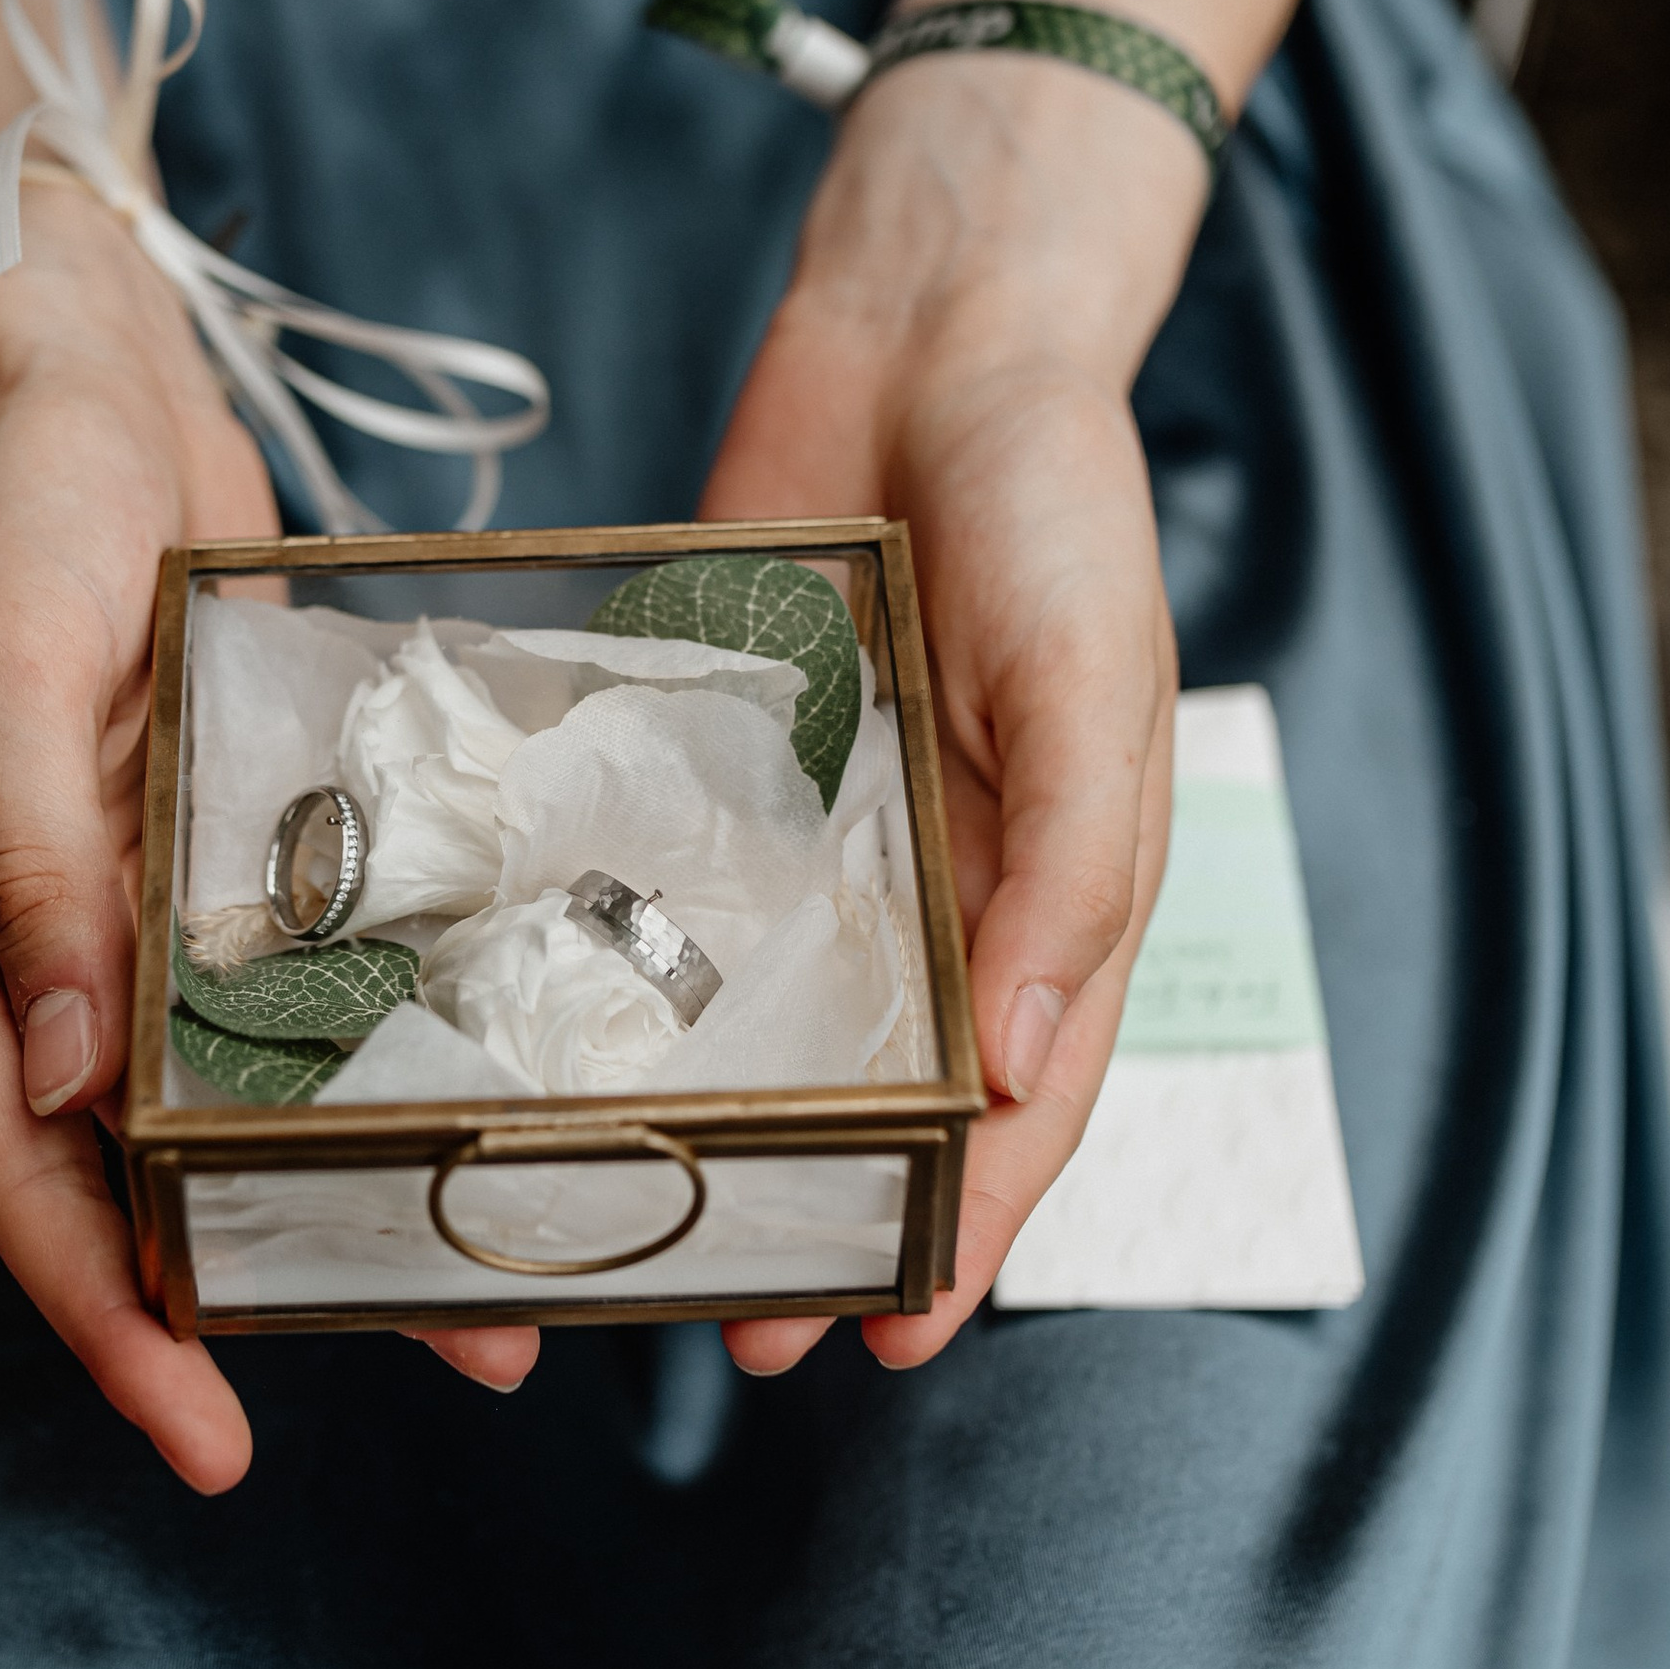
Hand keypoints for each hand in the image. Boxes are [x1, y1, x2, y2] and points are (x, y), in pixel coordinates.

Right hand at [0, 191, 534, 1494]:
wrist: (76, 364)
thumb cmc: (19, 504)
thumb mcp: (8, 672)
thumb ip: (35, 869)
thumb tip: (72, 1088)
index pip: (32, 1178)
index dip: (113, 1322)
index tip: (213, 1443)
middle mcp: (58, 942)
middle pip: (151, 1173)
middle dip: (276, 1294)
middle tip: (459, 1360)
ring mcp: (146, 893)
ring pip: (240, 1092)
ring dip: (354, 1187)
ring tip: (509, 1263)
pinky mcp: (228, 832)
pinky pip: (296, 976)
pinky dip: (371, 1051)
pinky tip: (479, 1084)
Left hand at [698, 52, 1198, 1375]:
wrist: (934, 332)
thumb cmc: (1055, 501)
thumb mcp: (1096, 679)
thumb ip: (1074, 863)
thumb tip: (1026, 1060)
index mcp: (1060, 888)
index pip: (1026, 1103)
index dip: (971, 1230)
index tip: (892, 1336)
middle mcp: (947, 886)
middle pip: (899, 1095)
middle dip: (832, 1223)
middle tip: (739, 1335)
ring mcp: (836, 834)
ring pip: (783, 1022)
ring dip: (732, 1135)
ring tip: (647, 1236)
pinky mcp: (734, 767)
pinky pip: (688, 894)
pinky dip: (648, 980)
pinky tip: (572, 1053)